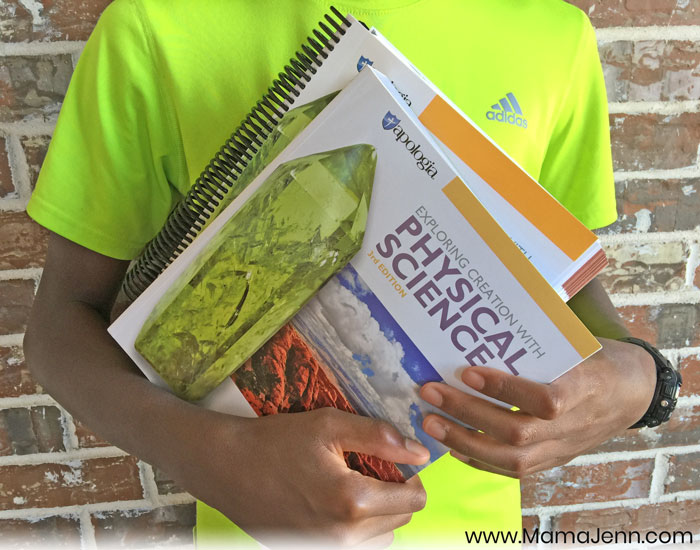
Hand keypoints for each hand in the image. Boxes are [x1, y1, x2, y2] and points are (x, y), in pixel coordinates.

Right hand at [173, 407, 428, 548]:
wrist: (225, 467)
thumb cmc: (275, 442)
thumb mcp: (329, 425)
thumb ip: (380, 437)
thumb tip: (418, 452)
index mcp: (353, 503)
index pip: (414, 500)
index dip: (410, 476)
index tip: (390, 460)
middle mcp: (344, 537)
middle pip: (400, 520)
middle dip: (393, 493)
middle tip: (365, 468)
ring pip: (379, 537)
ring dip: (376, 514)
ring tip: (348, 486)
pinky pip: (352, 546)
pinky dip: (354, 528)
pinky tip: (329, 502)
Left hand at [418, 337, 656, 477]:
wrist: (633, 392)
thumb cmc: (597, 358)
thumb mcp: (576, 342)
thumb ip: (538, 342)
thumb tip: (482, 322)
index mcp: (584, 387)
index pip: (544, 399)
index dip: (504, 389)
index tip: (467, 372)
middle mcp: (574, 425)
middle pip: (517, 433)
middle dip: (467, 414)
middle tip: (429, 392)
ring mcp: (564, 448)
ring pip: (512, 459)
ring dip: (464, 441)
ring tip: (430, 422)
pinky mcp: (555, 461)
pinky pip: (514, 471)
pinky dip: (479, 461)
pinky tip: (451, 446)